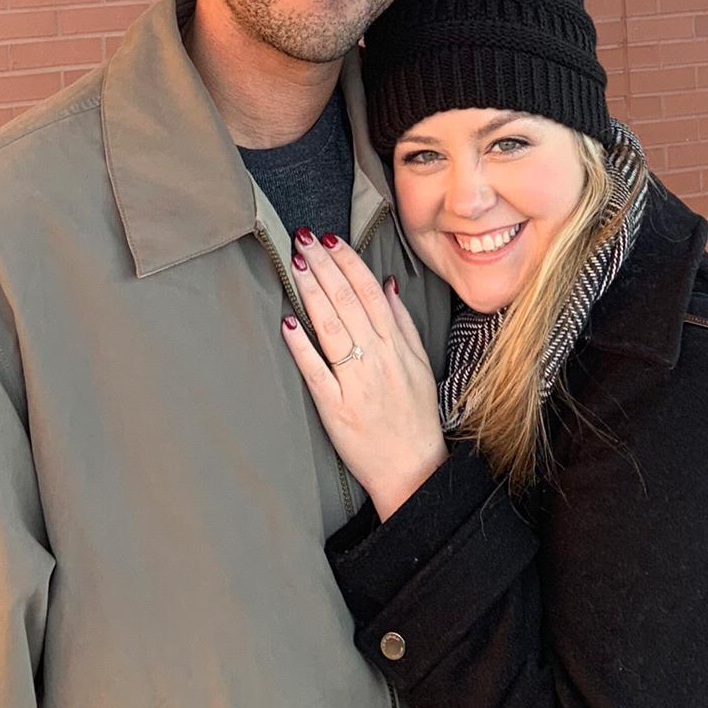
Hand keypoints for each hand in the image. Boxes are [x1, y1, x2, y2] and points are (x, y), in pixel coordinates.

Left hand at [282, 230, 448, 520]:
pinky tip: (288, 321)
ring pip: (331, 328)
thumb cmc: (415, 415)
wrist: (413, 469)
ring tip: (295, 264)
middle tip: (303, 238)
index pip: (369, 291)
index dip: (348, 262)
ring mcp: (356, 383)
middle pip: (347, 302)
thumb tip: (387, 283)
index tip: (330, 239)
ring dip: (312, 292)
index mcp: (396, 346)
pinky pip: (316, 371)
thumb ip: (402, 322)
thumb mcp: (419, 364)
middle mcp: (377, 359)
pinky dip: (302, 345)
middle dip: (323, 266)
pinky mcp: (336, 408)